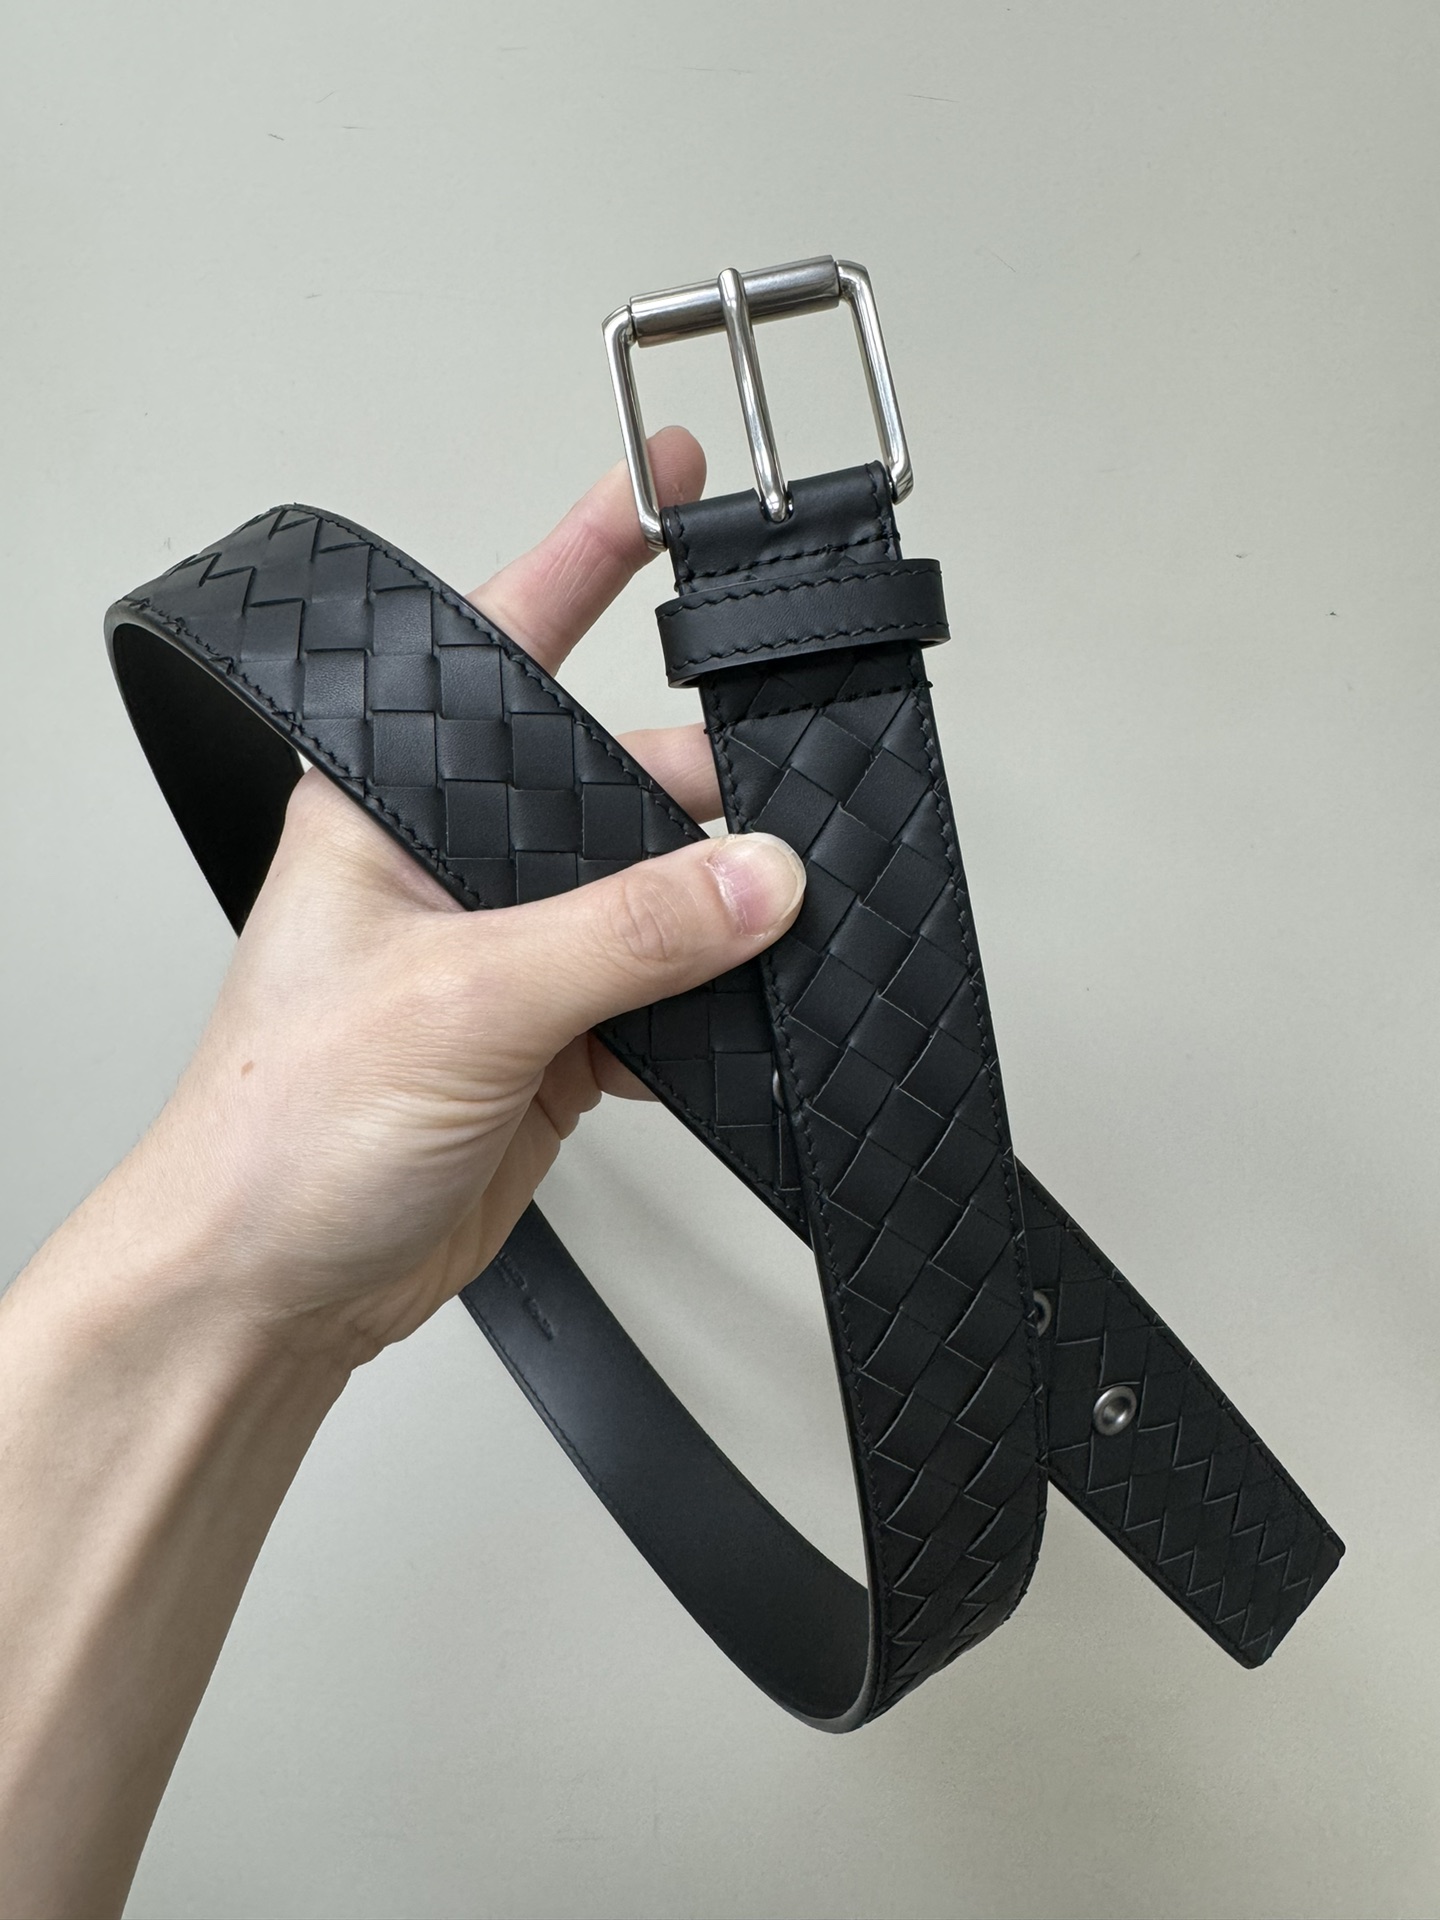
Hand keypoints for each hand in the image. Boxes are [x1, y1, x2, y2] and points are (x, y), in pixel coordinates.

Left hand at [79, 427, 804, 1364]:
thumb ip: (624, 932)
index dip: (587, 551)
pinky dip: (709, 1012)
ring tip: (776, 935)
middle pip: (615, 780)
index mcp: (391, 805)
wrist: (273, 1286)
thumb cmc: (282, 1129)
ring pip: (657, 896)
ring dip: (718, 919)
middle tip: (789, 823)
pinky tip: (727, 1028)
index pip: (505, 644)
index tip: (667, 483)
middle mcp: (456, 865)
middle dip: (705, 792)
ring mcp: (514, 955)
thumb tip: (756, 878)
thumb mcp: (460, 1000)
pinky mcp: (555, 1040)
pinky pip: (667, 996)